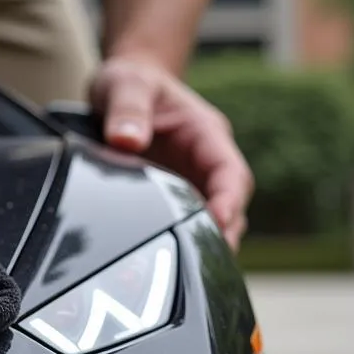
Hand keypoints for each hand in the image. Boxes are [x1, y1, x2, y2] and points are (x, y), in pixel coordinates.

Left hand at [90, 56, 253, 248]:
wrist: (124, 84)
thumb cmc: (131, 81)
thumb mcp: (124, 84)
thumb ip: (126, 110)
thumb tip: (127, 140)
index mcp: (205, 134)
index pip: (229, 172)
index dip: (229, 199)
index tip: (219, 220)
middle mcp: (204, 161)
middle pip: (228, 204)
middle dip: (222, 232)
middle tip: (204, 263)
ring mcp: (191, 179)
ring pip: (210, 218)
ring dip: (204, 242)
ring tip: (185, 271)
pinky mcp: (172, 193)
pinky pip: (184, 220)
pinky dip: (181, 240)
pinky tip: (164, 262)